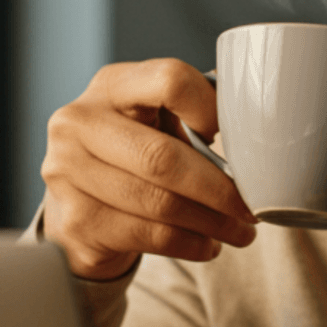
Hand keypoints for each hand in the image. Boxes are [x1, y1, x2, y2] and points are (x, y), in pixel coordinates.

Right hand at [41, 59, 257, 278]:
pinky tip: (209, 246)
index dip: (210, 109)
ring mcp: (68, 172)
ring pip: (159, 203)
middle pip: (163, 157)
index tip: (238, 141)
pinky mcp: (75, 220)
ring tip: (240, 231)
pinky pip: (149, 236)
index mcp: (110, 85)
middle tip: (252, 208)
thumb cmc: (133, 157)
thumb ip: (193, 118)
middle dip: (218, 188)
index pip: (169, 80)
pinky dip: (190, 244)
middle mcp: (79, 123)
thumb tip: (258, 138)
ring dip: (212, 222)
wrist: (79, 207)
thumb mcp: (155, 123)